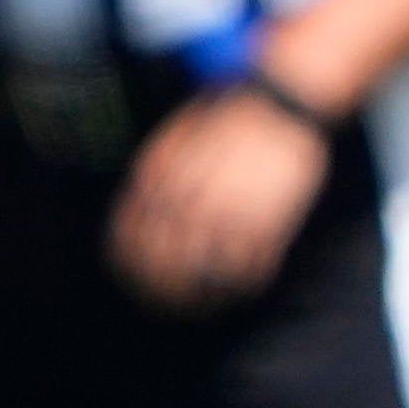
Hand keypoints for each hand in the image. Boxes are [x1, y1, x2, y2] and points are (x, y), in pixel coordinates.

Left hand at [110, 84, 333, 310]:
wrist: (281, 102)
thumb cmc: (227, 119)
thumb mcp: (175, 138)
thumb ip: (154, 173)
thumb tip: (137, 206)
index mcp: (162, 178)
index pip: (130, 232)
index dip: (127, 262)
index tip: (129, 278)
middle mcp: (192, 199)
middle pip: (165, 258)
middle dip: (160, 288)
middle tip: (165, 305)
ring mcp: (231, 211)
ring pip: (207, 268)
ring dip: (204, 293)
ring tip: (205, 305)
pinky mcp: (269, 217)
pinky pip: (252, 264)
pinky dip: (246, 282)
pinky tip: (244, 288)